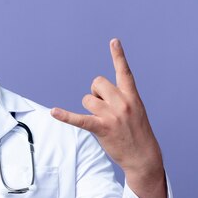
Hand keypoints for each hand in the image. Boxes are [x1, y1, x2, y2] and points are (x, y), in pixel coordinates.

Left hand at [51, 39, 166, 197]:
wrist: (143, 156)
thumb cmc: (136, 133)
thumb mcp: (135, 111)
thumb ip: (121, 98)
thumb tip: (97, 96)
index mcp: (132, 96)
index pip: (124, 72)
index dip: (118, 56)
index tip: (113, 41)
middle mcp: (123, 102)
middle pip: (97, 83)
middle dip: (95, 93)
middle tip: (102, 108)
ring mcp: (113, 115)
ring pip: (88, 99)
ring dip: (89, 109)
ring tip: (100, 121)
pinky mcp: (102, 128)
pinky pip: (79, 119)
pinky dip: (65, 116)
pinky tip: (53, 112)